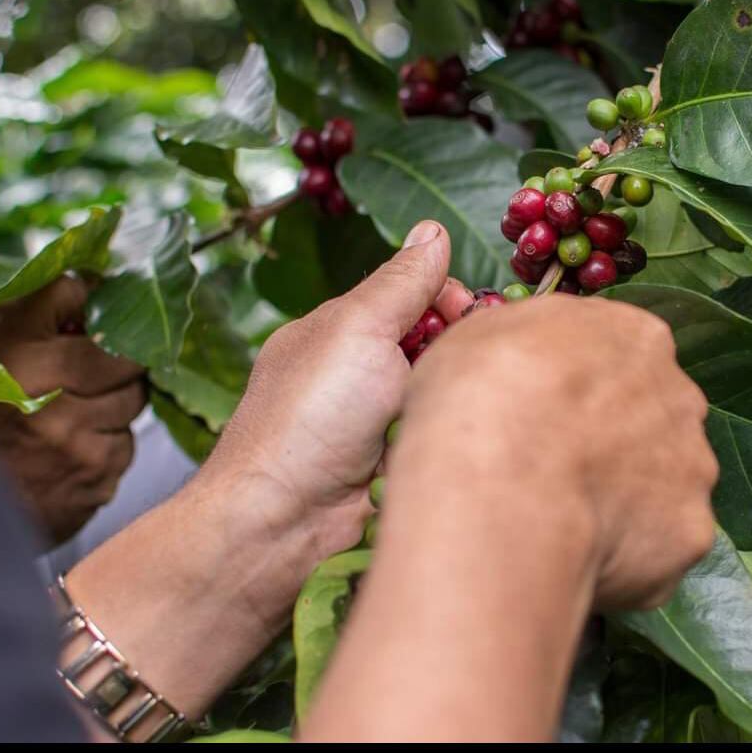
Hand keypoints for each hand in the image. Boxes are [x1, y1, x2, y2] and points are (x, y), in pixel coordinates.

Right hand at [0, 276, 146, 543]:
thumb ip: (53, 301)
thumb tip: (107, 285)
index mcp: (25, 364)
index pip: (109, 338)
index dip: (116, 335)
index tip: (106, 339)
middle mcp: (54, 412)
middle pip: (131, 375)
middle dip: (119, 373)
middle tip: (90, 378)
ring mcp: (77, 453)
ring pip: (131, 413)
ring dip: (113, 411)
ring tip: (72, 415)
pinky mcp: (93, 485)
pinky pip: (124, 453)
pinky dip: (106, 448)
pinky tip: (71, 449)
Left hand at [193, 219, 474, 570]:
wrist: (284, 521)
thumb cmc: (310, 416)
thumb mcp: (356, 328)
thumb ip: (401, 282)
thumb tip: (432, 230)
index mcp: (344, 330)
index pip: (415, 294)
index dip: (448, 297)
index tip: (465, 312)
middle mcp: (364, 372)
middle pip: (438, 340)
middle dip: (460, 344)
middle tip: (465, 362)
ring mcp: (383, 422)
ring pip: (448, 389)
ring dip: (460, 392)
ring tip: (464, 403)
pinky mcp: (401, 465)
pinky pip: (445, 434)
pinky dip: (456, 432)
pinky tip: (466, 435)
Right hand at [301, 293, 718, 741]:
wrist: (487, 491)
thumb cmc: (467, 403)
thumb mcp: (471, 337)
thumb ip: (508, 333)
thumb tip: (496, 320)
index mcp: (629, 334)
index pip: (610, 352)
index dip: (568, 385)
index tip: (535, 414)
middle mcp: (676, 394)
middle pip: (641, 416)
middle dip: (599, 440)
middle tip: (540, 474)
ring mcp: (688, 467)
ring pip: (651, 481)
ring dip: (612, 498)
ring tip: (550, 525)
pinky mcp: (686, 538)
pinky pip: (651, 542)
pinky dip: (619, 551)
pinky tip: (572, 559)